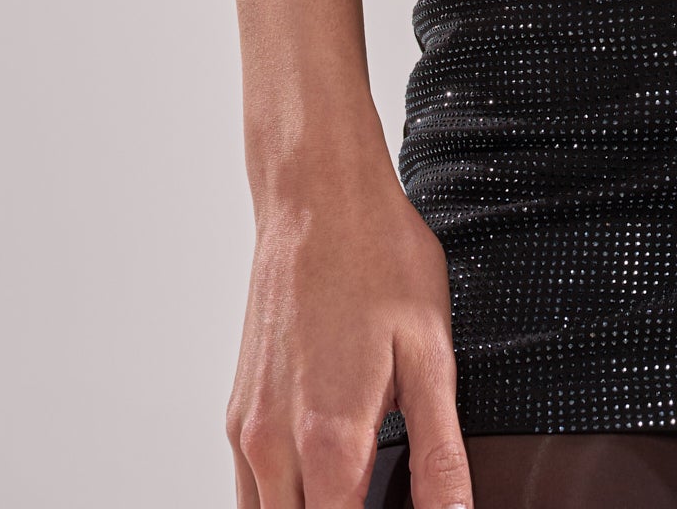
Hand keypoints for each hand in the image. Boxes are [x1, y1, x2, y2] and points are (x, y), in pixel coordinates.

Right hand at [226, 137, 470, 508]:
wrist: (316, 198)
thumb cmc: (377, 258)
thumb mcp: (431, 351)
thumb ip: (439, 450)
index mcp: (329, 440)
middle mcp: (274, 446)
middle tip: (383, 496)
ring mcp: (248, 432)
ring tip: (359, 488)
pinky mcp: (237, 415)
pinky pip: (249, 492)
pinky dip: (282, 501)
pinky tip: (325, 478)